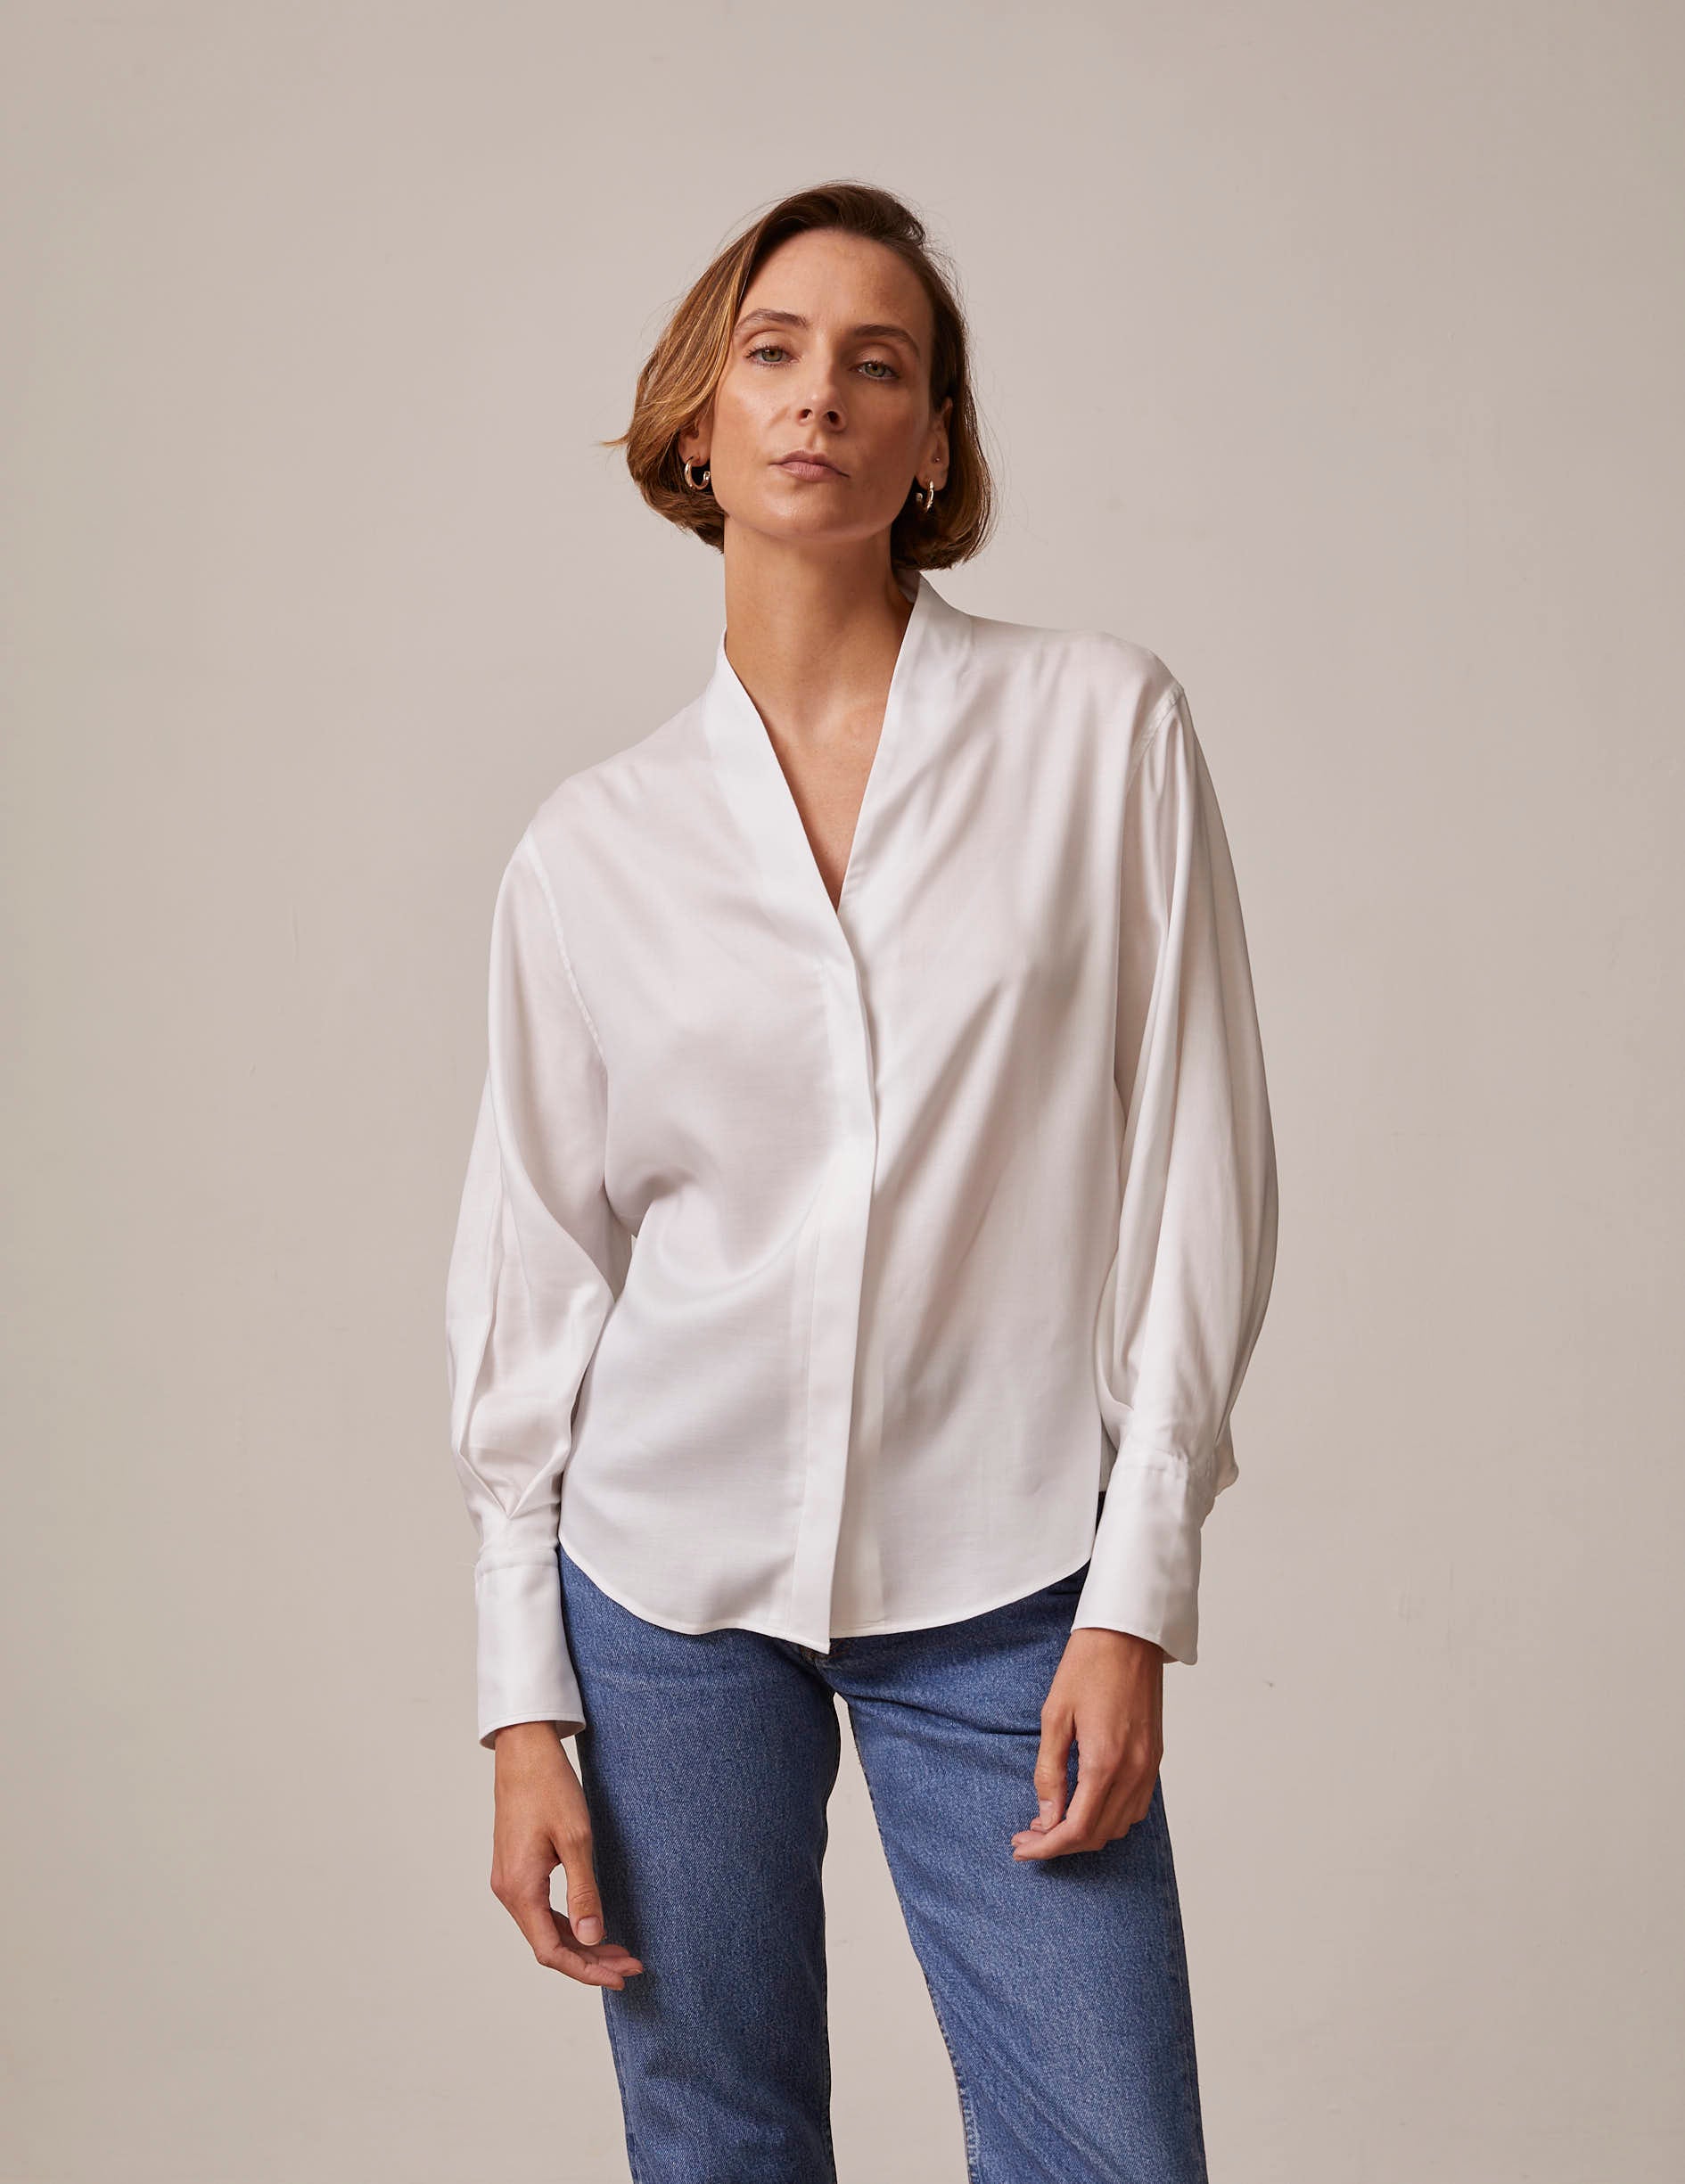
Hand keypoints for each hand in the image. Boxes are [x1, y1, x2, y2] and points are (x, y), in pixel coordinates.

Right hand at [489, 1722, 645, 1986]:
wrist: (523, 1751)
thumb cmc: (549, 1787)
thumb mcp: (575, 1839)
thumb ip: (584, 1892)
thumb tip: (590, 1939)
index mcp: (520, 1889)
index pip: (551, 1952)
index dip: (587, 1970)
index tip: (621, 1975)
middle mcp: (508, 1892)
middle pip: (549, 1945)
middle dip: (590, 1960)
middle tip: (631, 1965)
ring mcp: (509, 1881)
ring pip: (545, 1929)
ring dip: (581, 1943)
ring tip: (619, 1950)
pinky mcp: (516, 1869)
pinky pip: (541, 1910)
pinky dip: (568, 1923)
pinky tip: (592, 1924)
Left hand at [1010, 1629, 1166, 1859]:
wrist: (1128, 1634)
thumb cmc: (1088, 1666)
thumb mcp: (1055, 1716)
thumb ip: (1050, 1772)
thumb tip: (1046, 1816)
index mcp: (1105, 1762)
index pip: (1076, 1829)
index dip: (1046, 1847)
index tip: (1021, 1848)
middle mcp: (1133, 1772)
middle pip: (1098, 1835)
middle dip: (1060, 1844)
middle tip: (1028, 1836)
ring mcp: (1148, 1766)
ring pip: (1119, 1826)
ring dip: (1085, 1833)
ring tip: (1051, 1822)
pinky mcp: (1154, 1757)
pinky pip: (1136, 1807)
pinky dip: (1109, 1818)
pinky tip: (1085, 1805)